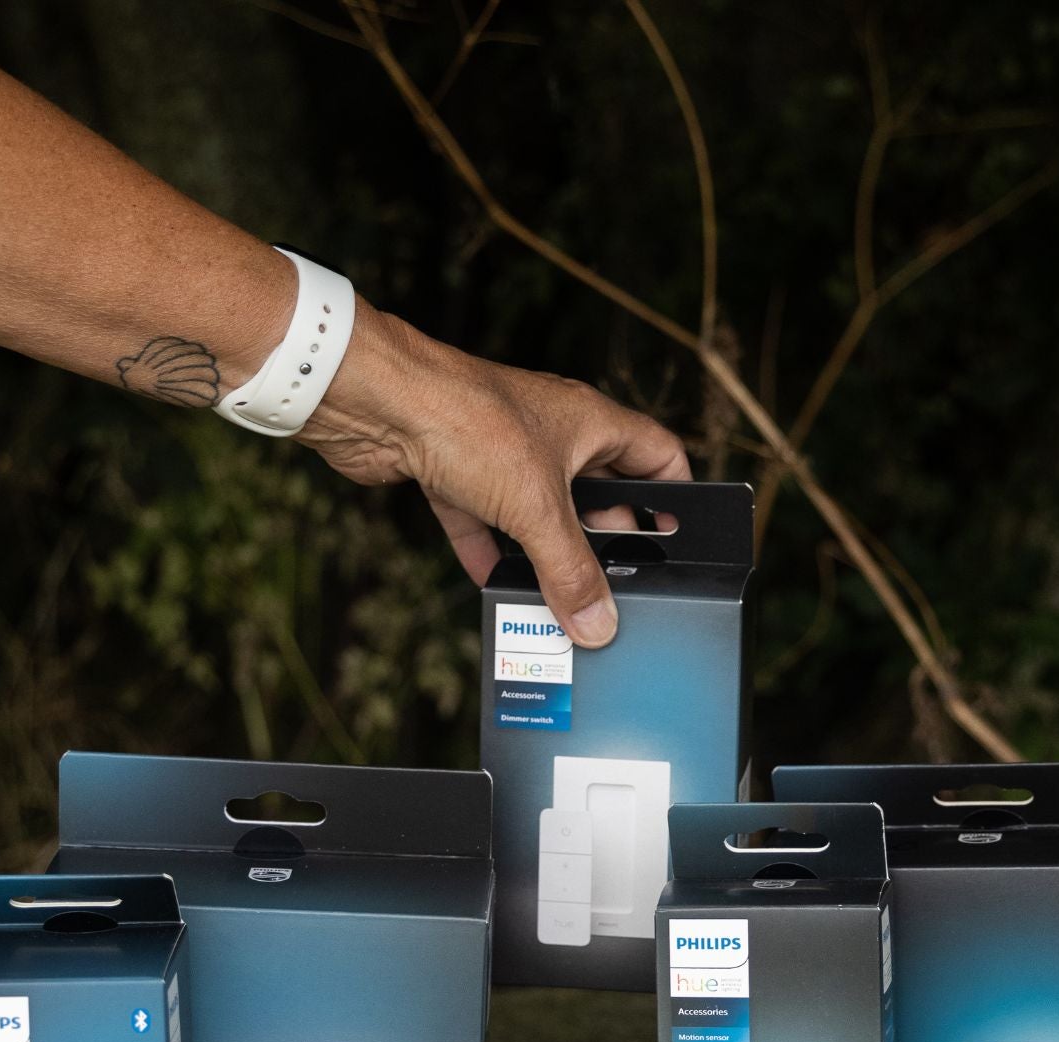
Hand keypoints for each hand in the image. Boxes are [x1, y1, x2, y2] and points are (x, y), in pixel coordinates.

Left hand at [297, 299, 688, 646]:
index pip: (657, 453)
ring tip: (563, 599)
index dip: (675, 493)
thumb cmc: (467, 419)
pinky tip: (495, 585)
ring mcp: (503, 453)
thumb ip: (571, 570)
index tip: (680, 539)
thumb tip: (598, 622)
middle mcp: (552, 434)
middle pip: (599, 492)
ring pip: (540, 512)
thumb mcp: (537, 507)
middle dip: (607, 540)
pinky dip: (491, 553)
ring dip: (548, 553)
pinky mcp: (456, 472)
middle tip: (618, 587)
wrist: (377, 401)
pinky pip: (484, 522)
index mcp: (590, 423)